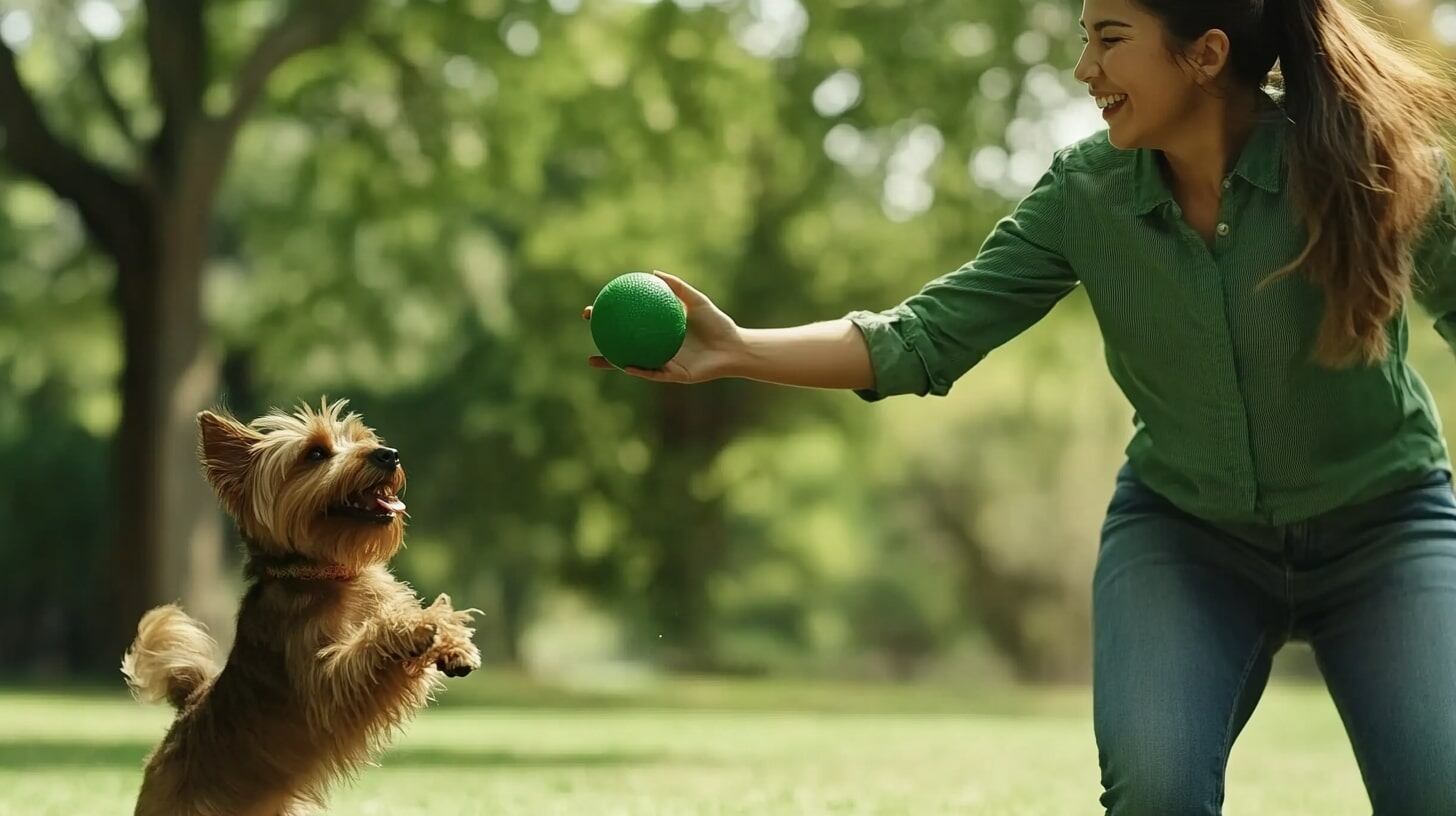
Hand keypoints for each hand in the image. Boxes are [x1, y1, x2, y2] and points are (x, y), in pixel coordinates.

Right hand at [583, 271, 742, 383]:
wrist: (735, 347)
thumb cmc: (718, 324)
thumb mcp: (697, 301)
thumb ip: (677, 287)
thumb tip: (653, 273)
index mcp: (660, 331)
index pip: (631, 322)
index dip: (612, 315)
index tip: (596, 306)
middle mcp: (658, 347)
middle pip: (624, 343)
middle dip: (603, 339)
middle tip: (589, 327)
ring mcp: (663, 363)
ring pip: (632, 363)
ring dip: (613, 362)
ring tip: (592, 359)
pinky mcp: (673, 376)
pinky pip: (652, 373)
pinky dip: (639, 369)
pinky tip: (625, 365)